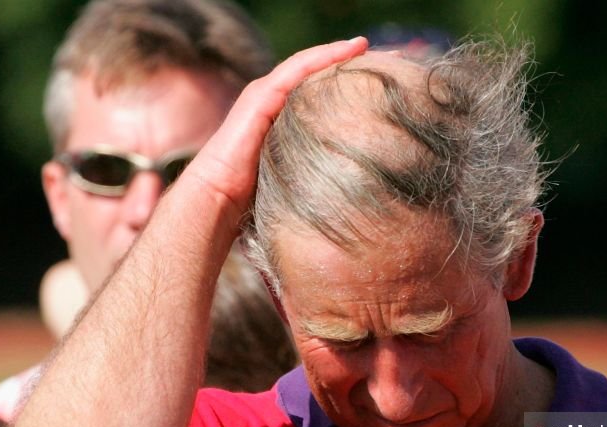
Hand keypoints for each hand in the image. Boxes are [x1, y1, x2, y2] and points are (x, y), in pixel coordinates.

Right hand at [181, 37, 368, 228]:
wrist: (217, 200)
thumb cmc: (253, 200)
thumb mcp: (296, 180)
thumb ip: (317, 173)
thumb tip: (359, 194)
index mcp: (285, 121)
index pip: (321, 92)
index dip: (350, 81)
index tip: (384, 79)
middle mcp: (275, 103)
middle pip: (318, 74)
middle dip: (350, 62)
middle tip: (389, 56)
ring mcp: (266, 96)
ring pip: (308, 65)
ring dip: (338, 52)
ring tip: (366, 46)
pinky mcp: (260, 97)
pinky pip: (296, 70)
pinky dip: (322, 57)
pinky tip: (347, 50)